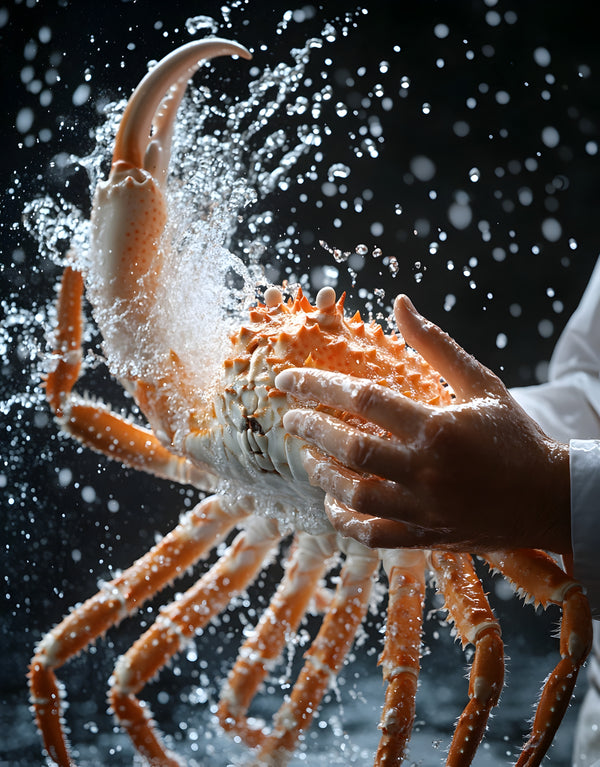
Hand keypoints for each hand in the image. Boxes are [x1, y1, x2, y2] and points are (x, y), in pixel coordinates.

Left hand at [275, 295, 570, 554]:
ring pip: (354, 495)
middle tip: (290, 418)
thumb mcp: (481, 384)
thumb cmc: (513, 436)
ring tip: (308, 455)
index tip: (288, 380)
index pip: (363, 398)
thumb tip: (399, 303)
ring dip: (322, 474)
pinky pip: (371, 534)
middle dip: (310, 429)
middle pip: (350, 448)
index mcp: (438, 427)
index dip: (317, 385)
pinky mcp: (425, 535)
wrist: (547, 498)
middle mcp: (427, 469)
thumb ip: (436, 345)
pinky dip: (344, 519)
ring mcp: (424, 508)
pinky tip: (332, 502)